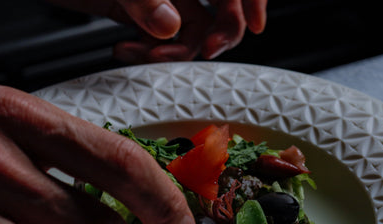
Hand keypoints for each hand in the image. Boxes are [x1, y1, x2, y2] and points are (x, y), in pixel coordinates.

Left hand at [47, 0, 267, 61]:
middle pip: (219, 11)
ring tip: (143, 53)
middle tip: (195, 53)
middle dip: (210, 37)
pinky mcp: (140, 10)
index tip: (257, 24)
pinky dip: (147, 52)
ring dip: (171, 53)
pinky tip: (125, 48)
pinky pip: (160, 39)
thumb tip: (170, 25)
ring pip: (190, 32)